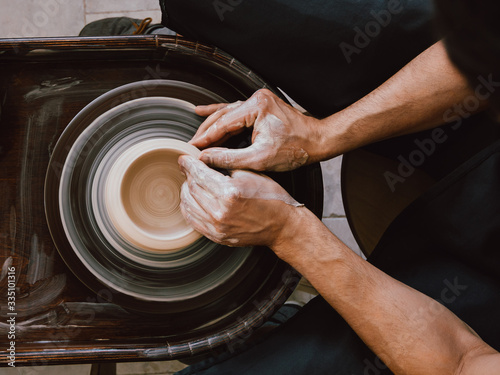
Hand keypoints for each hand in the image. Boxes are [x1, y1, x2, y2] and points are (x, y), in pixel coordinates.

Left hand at [178, 155, 303, 246]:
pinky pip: (192, 221)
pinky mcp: (216, 236)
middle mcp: (220, 211)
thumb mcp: (250, 172)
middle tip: (190, 170)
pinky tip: (194, 200)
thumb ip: (224, 164)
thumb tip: (203, 157)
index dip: (188, 164)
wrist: (281, 226)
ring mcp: (217, 227)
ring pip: (188, 205)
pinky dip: (189, 208)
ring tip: (192, 184)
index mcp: (229, 192)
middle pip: (190, 189)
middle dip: (188, 176)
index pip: (198, 174)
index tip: (184, 159)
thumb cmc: (270, 197)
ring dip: (186, 192)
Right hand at [190, 89, 324, 171]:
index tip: (191, 148)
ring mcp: (258, 101)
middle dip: (205, 131)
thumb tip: (206, 158)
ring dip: (211, 126)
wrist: (317, 141)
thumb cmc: (295, 149)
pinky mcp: (260, 107)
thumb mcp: (260, 159)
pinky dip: (220, 115)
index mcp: (256, 107)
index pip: (223, 123)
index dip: (205, 138)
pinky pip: (235, 111)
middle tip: (190, 146)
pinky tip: (203, 111)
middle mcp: (256, 99)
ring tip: (195, 135)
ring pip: (227, 113)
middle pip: (222, 116)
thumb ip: (230, 158)